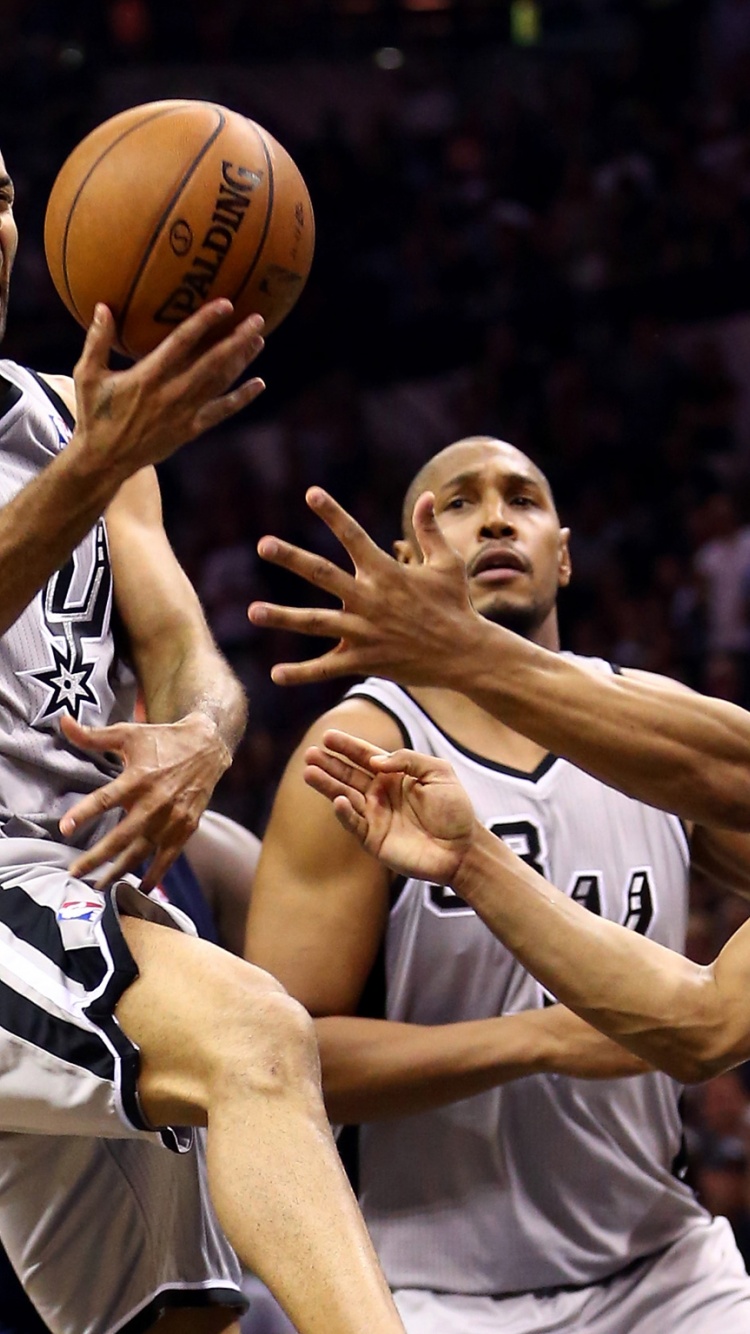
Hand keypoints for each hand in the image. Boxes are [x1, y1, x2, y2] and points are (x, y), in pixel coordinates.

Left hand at [59, 711, 230, 889]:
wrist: (207, 747)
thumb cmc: (162, 740)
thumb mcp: (128, 733)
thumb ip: (93, 736)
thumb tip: (63, 722)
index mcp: (138, 778)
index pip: (106, 799)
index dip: (84, 813)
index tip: (64, 828)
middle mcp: (155, 802)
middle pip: (121, 836)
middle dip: (96, 857)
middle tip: (74, 872)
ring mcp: (172, 818)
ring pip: (142, 851)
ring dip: (119, 870)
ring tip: (99, 886)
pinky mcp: (185, 828)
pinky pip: (168, 857)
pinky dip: (155, 874)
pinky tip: (140, 887)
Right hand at [72, 300, 265, 478]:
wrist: (104, 460)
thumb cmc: (94, 414)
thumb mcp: (87, 375)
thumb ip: (97, 340)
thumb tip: (103, 306)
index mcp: (148, 376)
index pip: (182, 342)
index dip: (206, 321)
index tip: (226, 304)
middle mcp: (171, 393)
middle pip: (212, 362)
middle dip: (237, 340)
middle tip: (257, 320)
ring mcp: (184, 413)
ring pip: (220, 383)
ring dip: (241, 361)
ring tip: (258, 340)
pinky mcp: (190, 430)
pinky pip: (221, 412)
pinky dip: (241, 398)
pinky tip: (258, 384)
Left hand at [248, 487, 482, 686]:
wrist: (465, 654)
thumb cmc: (456, 606)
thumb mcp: (446, 563)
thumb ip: (429, 530)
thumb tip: (427, 496)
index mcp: (386, 572)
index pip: (353, 536)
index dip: (332, 513)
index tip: (311, 494)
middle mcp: (370, 599)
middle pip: (322, 574)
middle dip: (291, 558)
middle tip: (263, 544)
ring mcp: (364, 632)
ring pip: (315, 623)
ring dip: (282, 617)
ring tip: (252, 612)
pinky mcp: (364, 660)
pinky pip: (326, 668)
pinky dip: (301, 673)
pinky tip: (275, 675)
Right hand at [304, 729, 475, 884]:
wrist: (463, 849)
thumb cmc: (455, 809)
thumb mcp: (438, 772)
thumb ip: (408, 759)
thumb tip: (376, 761)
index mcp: (395, 775)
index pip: (365, 756)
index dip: (347, 747)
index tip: (328, 736)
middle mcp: (381, 794)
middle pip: (348, 775)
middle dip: (329, 764)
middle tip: (309, 753)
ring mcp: (375, 816)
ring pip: (344, 796)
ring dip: (326, 785)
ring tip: (308, 772)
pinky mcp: (373, 839)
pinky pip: (354, 823)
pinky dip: (344, 813)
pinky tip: (336, 800)